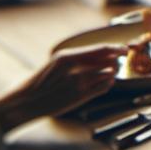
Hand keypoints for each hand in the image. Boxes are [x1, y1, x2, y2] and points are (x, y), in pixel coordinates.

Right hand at [0, 44, 122, 130]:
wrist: (26, 101)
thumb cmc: (40, 81)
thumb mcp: (56, 63)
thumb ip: (76, 58)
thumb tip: (99, 54)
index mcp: (67, 56)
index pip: (101, 49)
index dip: (116, 48)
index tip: (124, 49)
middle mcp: (75, 69)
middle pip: (108, 61)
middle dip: (116, 61)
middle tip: (117, 61)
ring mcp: (79, 84)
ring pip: (108, 74)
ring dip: (112, 73)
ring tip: (109, 73)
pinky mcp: (80, 97)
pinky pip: (103, 88)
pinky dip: (107, 84)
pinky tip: (104, 83)